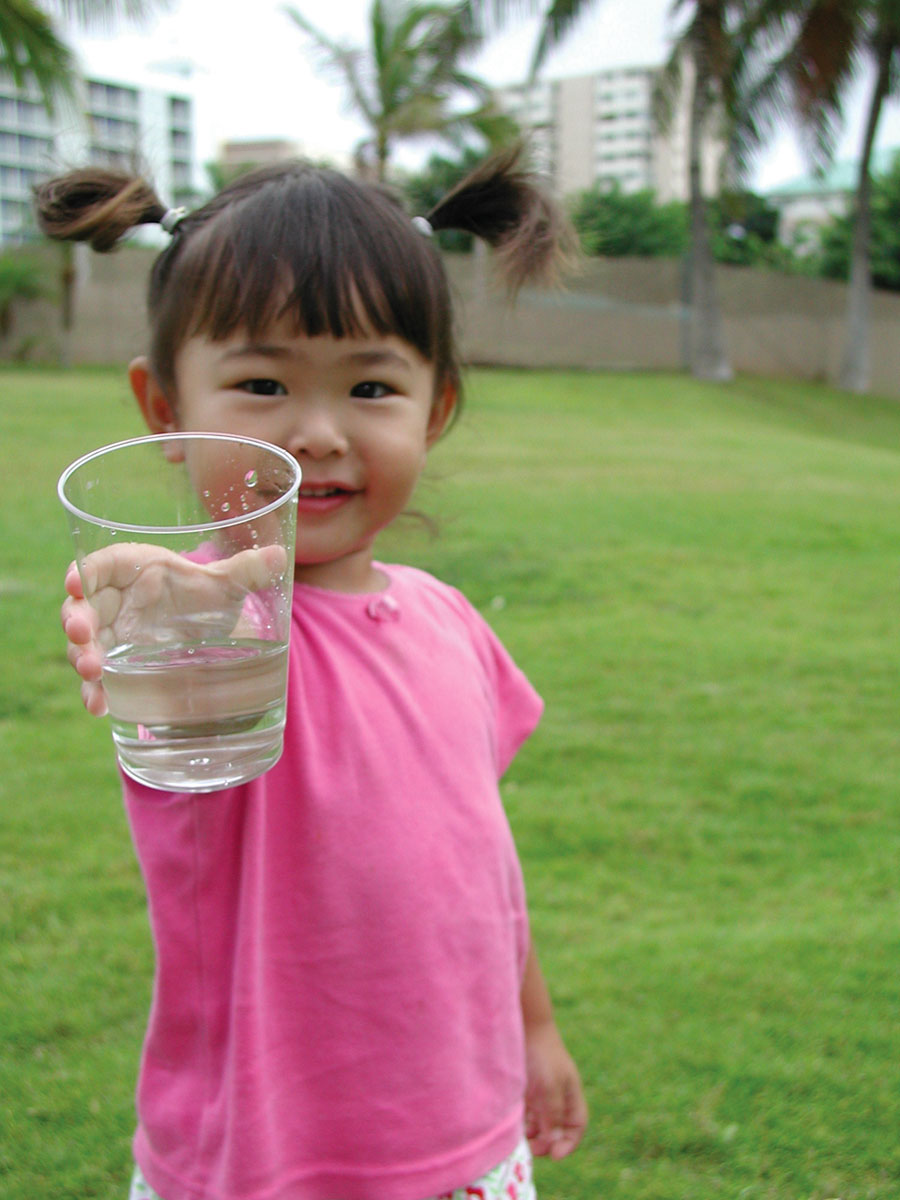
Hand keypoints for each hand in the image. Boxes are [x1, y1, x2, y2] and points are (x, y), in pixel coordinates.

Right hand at [61, 542, 286, 716]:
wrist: (203, 629)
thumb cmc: (202, 595)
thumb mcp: (225, 585)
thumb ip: (246, 571)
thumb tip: (281, 557)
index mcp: (133, 569)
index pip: (100, 565)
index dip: (83, 572)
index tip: (75, 583)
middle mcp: (114, 601)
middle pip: (83, 606)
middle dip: (77, 622)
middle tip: (81, 637)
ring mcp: (111, 635)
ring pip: (84, 644)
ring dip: (82, 657)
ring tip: (92, 674)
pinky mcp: (116, 665)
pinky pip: (97, 678)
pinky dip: (94, 691)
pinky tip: (99, 706)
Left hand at [523, 1020, 587, 1159]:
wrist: (525, 1026)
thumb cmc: (542, 1055)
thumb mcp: (550, 1087)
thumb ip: (553, 1115)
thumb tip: (554, 1142)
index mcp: (571, 1096)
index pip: (576, 1127)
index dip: (568, 1144)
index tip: (554, 1156)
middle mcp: (558, 1097)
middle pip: (558, 1129)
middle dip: (548, 1142)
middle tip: (534, 1149)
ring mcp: (542, 1093)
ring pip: (541, 1123)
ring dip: (534, 1135)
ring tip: (523, 1141)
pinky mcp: (526, 1089)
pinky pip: (527, 1113)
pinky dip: (523, 1123)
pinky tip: (515, 1127)